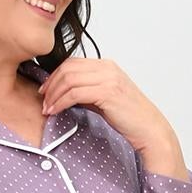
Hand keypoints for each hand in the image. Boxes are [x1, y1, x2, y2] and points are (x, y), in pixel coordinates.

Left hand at [38, 58, 175, 156]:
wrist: (149, 129)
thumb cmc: (128, 118)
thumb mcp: (103, 100)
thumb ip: (86, 92)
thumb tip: (63, 93)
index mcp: (106, 66)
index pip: (72, 63)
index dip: (54, 76)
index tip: (45, 91)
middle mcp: (107, 68)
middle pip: (68, 68)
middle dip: (51, 84)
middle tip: (42, 100)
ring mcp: (108, 78)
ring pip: (69, 79)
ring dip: (54, 95)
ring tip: (47, 109)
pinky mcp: (108, 92)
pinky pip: (75, 93)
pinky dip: (60, 102)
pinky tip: (55, 111)